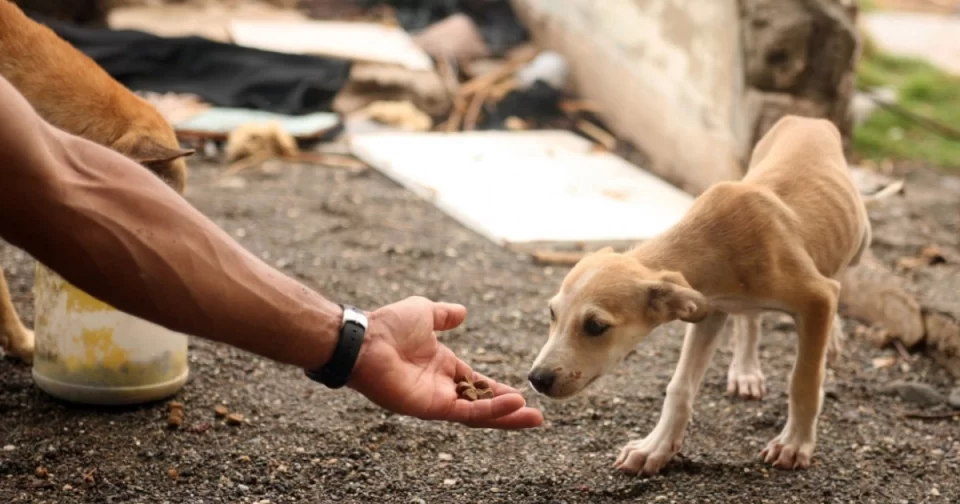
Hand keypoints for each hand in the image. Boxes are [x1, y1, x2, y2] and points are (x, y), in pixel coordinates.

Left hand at [347, 296, 543, 428]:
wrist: (366, 339)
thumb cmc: (388, 325)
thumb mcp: (425, 312)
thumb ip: (444, 315)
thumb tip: (462, 312)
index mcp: (442, 368)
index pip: (477, 385)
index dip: (499, 390)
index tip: (522, 394)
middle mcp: (441, 387)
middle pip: (482, 405)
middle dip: (509, 412)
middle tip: (536, 417)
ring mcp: (436, 400)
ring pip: (479, 414)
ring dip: (506, 416)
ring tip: (533, 417)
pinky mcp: (431, 408)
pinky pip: (467, 412)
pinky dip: (491, 410)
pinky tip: (513, 405)